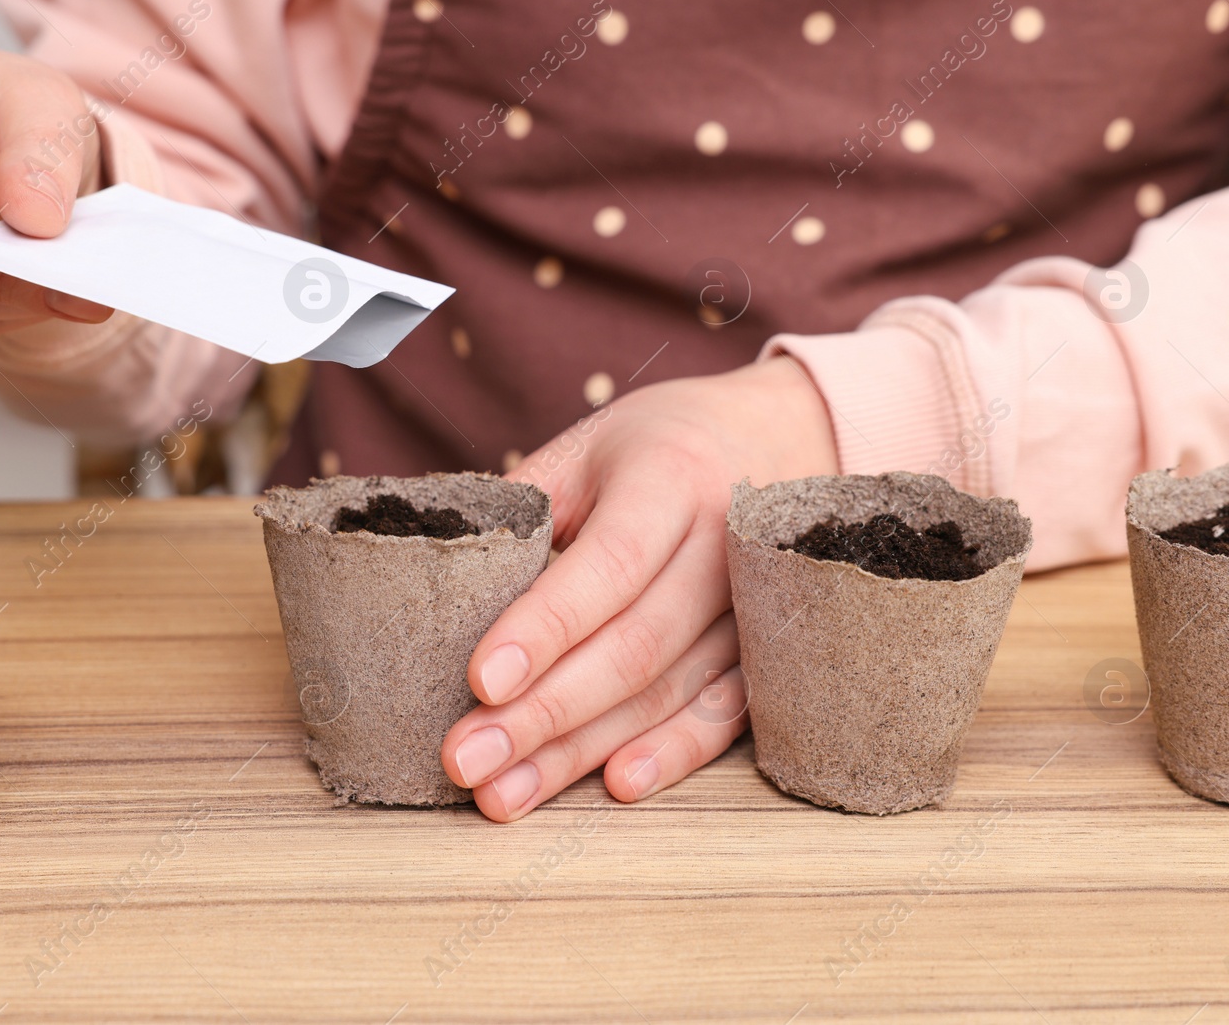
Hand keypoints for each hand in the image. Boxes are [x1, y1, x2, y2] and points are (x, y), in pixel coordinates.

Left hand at [441, 358, 838, 819]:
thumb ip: (526, 505)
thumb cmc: (661, 444)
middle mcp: (724, 545)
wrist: (786, 433)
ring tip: (505, 794)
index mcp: (670, 479)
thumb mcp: (590, 446)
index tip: (479, 681)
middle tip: (465, 761)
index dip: (544, 626)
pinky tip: (616, 785)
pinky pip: (723, 715)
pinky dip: (673, 753)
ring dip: (583, 751)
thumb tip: (442, 581)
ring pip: (668, 692)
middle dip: (544, 713)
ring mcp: (755, 606)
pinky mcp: (769, 651)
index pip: (608, 564)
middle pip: (634, 645)